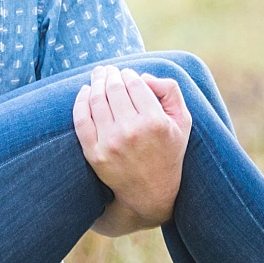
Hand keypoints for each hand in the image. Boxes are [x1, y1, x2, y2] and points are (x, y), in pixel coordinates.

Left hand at [72, 65, 191, 233]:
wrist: (151, 192)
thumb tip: (142, 76)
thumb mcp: (182, 121)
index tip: (127, 74)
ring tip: (98, 75)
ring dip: (96, 82)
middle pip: (114, 88)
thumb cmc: (168, 152)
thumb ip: (170, 91)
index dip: (129, 74)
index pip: (135, 84)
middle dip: (111, 74)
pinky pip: (81, 120)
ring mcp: (110, 143)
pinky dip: (80, 100)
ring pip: (97, 100)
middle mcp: (131, 131)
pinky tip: (85, 91)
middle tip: (109, 70)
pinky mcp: (94, 154)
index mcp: (155, 122)